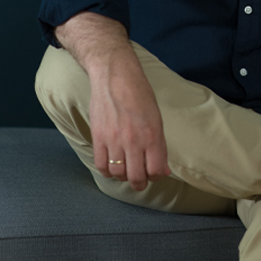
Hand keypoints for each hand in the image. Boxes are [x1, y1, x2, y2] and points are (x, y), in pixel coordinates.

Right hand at [55, 12, 170, 193]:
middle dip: (140, 183)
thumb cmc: (140, 95)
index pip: (156, 170)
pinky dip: (107, 171)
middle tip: (141, 181)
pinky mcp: (98, 137)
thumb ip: (159, 146)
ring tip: (127, 171)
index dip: (156, 176)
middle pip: (136, 177)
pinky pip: (100, 165)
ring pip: (118, 173)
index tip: (155, 174)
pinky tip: (112, 166)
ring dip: (123, 177)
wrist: (115, 77)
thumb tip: (163, 171)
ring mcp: (114, 140)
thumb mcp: (157, 119)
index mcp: (152, 135)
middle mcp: (133, 141)